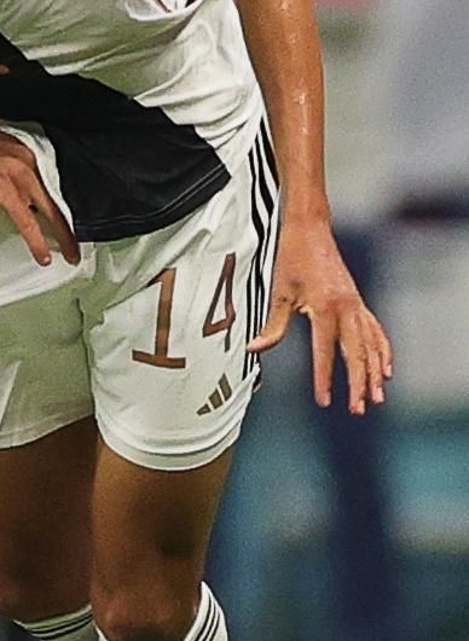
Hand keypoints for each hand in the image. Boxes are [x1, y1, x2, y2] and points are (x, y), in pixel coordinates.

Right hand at [0, 127, 79, 266]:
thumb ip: (11, 174)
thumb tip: (18, 197)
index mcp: (27, 152)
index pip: (53, 183)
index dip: (62, 205)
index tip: (69, 221)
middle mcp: (28, 161)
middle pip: (58, 198)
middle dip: (70, 224)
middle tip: (79, 244)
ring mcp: (18, 175)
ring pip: (49, 211)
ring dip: (62, 237)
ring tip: (69, 254)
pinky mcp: (4, 189)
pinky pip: (27, 221)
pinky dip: (36, 241)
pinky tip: (43, 255)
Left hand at [248, 217, 392, 411]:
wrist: (311, 230)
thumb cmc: (292, 259)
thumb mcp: (279, 292)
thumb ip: (272, 326)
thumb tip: (255, 350)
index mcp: (325, 308)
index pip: (325, 353)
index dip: (324, 379)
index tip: (325, 401)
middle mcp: (347, 309)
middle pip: (356, 354)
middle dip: (357, 384)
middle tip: (358, 409)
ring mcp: (357, 305)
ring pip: (371, 346)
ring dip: (374, 373)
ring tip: (377, 397)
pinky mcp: (359, 302)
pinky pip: (376, 331)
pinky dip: (383, 351)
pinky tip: (386, 369)